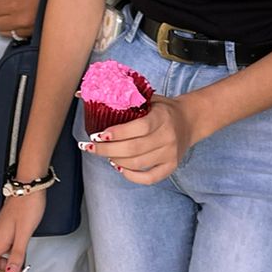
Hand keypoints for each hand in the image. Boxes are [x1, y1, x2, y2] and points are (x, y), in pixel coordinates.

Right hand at [0, 189, 47, 271]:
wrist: (29, 186)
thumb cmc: (27, 206)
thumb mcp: (24, 234)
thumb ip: (17, 255)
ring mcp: (0, 233)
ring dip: (8, 264)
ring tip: (23, 263)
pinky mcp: (6, 229)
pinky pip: (4, 248)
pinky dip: (11, 254)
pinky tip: (22, 251)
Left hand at [81, 94, 197, 184]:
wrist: (190, 120)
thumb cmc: (163, 108)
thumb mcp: (149, 98)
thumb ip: (124, 98)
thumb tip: (82, 93)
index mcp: (162, 117)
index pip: (139, 127)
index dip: (118, 133)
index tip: (99, 135)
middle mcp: (168, 137)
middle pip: (134, 149)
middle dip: (107, 150)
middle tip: (91, 147)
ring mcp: (170, 154)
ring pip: (138, 164)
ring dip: (116, 160)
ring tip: (104, 154)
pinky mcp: (171, 167)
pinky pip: (149, 178)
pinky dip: (131, 175)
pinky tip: (119, 167)